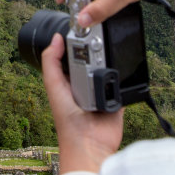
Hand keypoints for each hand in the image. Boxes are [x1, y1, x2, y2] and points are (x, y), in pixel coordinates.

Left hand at [41, 34, 124, 172]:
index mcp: (69, 80)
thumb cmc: (68, 121)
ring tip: (105, 65)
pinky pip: (123, 83)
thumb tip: (56, 38)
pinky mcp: (118, 98)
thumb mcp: (54, 86)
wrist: (90, 144)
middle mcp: (86, 84)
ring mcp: (103, 90)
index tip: (83, 30)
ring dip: (111, 64)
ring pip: (110, 68)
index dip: (77, 42)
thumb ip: (51, 62)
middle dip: (96, 52)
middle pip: (93, 58)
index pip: (73, 54)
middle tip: (97, 46)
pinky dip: (123, 78)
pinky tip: (120, 73)